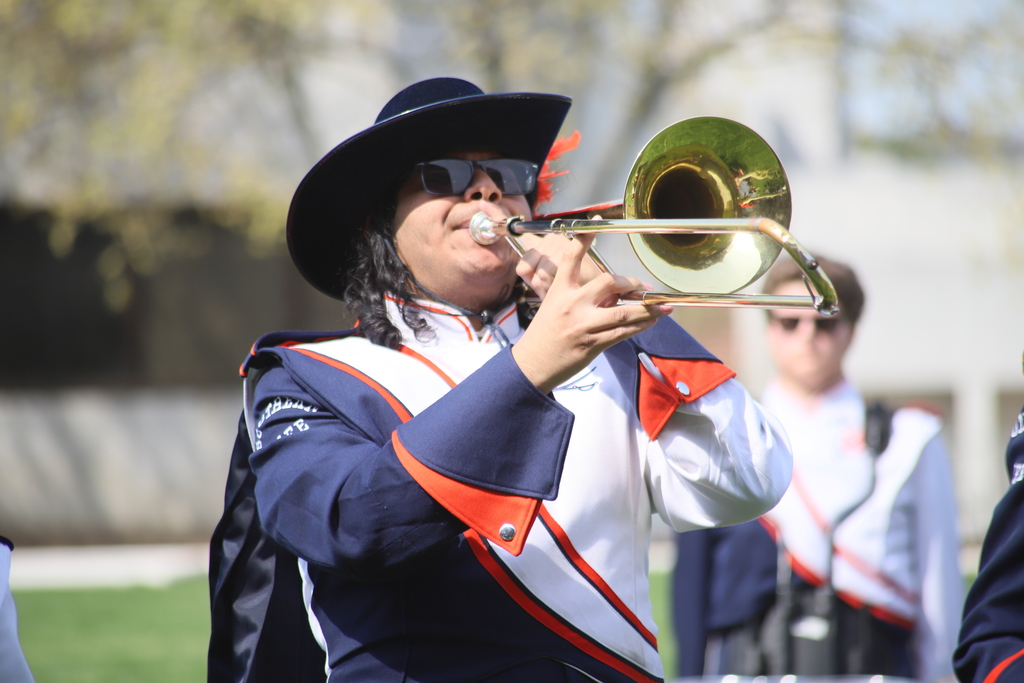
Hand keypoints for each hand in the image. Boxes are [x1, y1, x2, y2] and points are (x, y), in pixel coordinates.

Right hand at [511, 232, 671, 393]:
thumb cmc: (544, 335)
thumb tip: (613, 295)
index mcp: (559, 291)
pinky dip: (640, 326)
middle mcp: (571, 305)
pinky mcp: (593, 344)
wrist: (532, 365)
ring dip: (647, 309)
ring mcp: (583, 325)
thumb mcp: (556, 307)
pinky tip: (650, 322)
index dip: (585, 237)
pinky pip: (623, 332)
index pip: (572, 257)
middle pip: (608, 282)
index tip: (597, 222)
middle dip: (630, 283)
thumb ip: (583, 297)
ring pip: (624, 312)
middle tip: (643, 288)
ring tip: (662, 308)